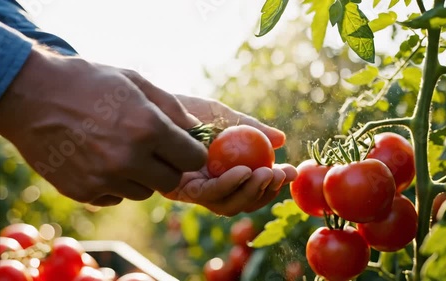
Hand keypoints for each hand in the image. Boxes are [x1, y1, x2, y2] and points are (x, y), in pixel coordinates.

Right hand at [0, 46, 206, 205]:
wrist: (31, 96)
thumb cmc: (88, 82)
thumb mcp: (135, 82)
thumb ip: (172, 107)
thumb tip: (195, 130)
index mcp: (148, 128)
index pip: (193, 159)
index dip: (191, 152)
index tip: (183, 147)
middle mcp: (129, 158)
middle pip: (172, 180)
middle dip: (169, 166)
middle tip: (154, 150)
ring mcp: (105, 179)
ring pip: (145, 192)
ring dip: (142, 176)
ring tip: (123, 152)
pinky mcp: (84, 191)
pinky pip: (116, 197)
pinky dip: (115, 184)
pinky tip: (101, 161)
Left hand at [162, 95, 296, 215]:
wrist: (152, 104)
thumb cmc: (187, 109)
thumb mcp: (223, 115)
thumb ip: (250, 128)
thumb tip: (282, 140)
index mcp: (222, 172)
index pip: (250, 187)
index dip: (273, 185)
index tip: (293, 173)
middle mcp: (208, 185)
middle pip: (241, 202)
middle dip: (265, 193)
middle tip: (279, 175)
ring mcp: (193, 190)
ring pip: (227, 205)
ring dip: (251, 192)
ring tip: (266, 173)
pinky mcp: (178, 189)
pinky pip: (208, 194)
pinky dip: (229, 185)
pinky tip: (243, 170)